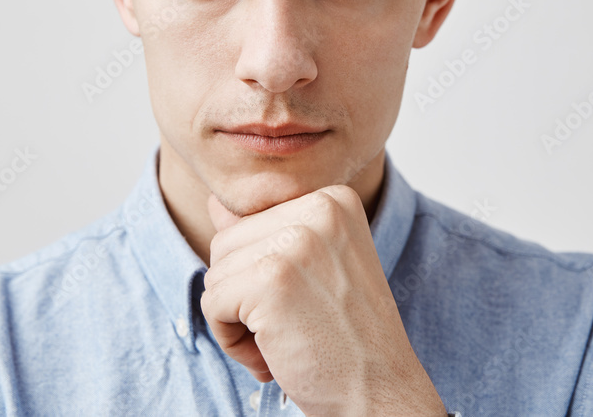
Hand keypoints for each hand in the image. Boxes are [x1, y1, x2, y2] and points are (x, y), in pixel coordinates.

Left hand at [201, 184, 446, 415]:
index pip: (250, 222)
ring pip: (216, 273)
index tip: (304, 301)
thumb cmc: (347, 336)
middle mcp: (319, 209)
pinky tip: (273, 353)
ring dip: (237, 319)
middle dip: (244, 295)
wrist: (380, 391)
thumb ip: (267, 232)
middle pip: (227, 243)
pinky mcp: (271, 279)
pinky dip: (232, 340)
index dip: (262, 274)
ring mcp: (296, 242)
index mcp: (333, 200)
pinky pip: (212, 304)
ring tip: (286, 338)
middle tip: (292, 325)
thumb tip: (215, 202)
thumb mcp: (314, 269)